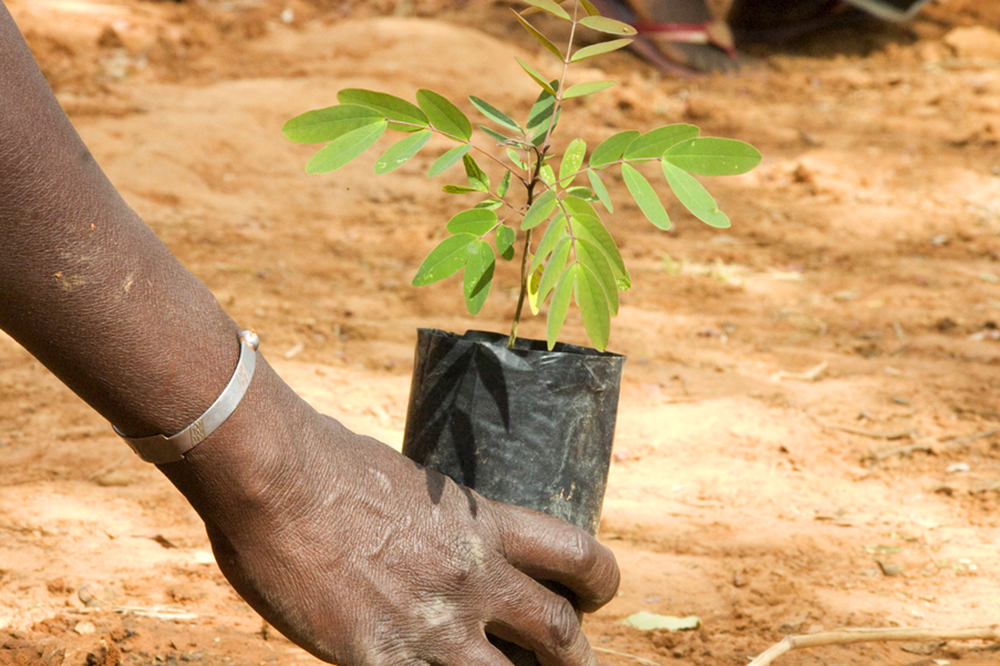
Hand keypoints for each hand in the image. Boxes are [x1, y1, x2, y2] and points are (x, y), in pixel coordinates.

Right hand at [160, 359, 619, 665]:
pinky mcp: (383, 659)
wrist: (278, 482)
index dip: (599, 581)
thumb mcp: (407, 480)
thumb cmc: (329, 462)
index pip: (577, 555)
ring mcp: (433, 624)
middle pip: (561, 633)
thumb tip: (436, 525)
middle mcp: (474, 577)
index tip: (592, 596)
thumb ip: (434, 517)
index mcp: (485, 523)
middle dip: (578, 659)